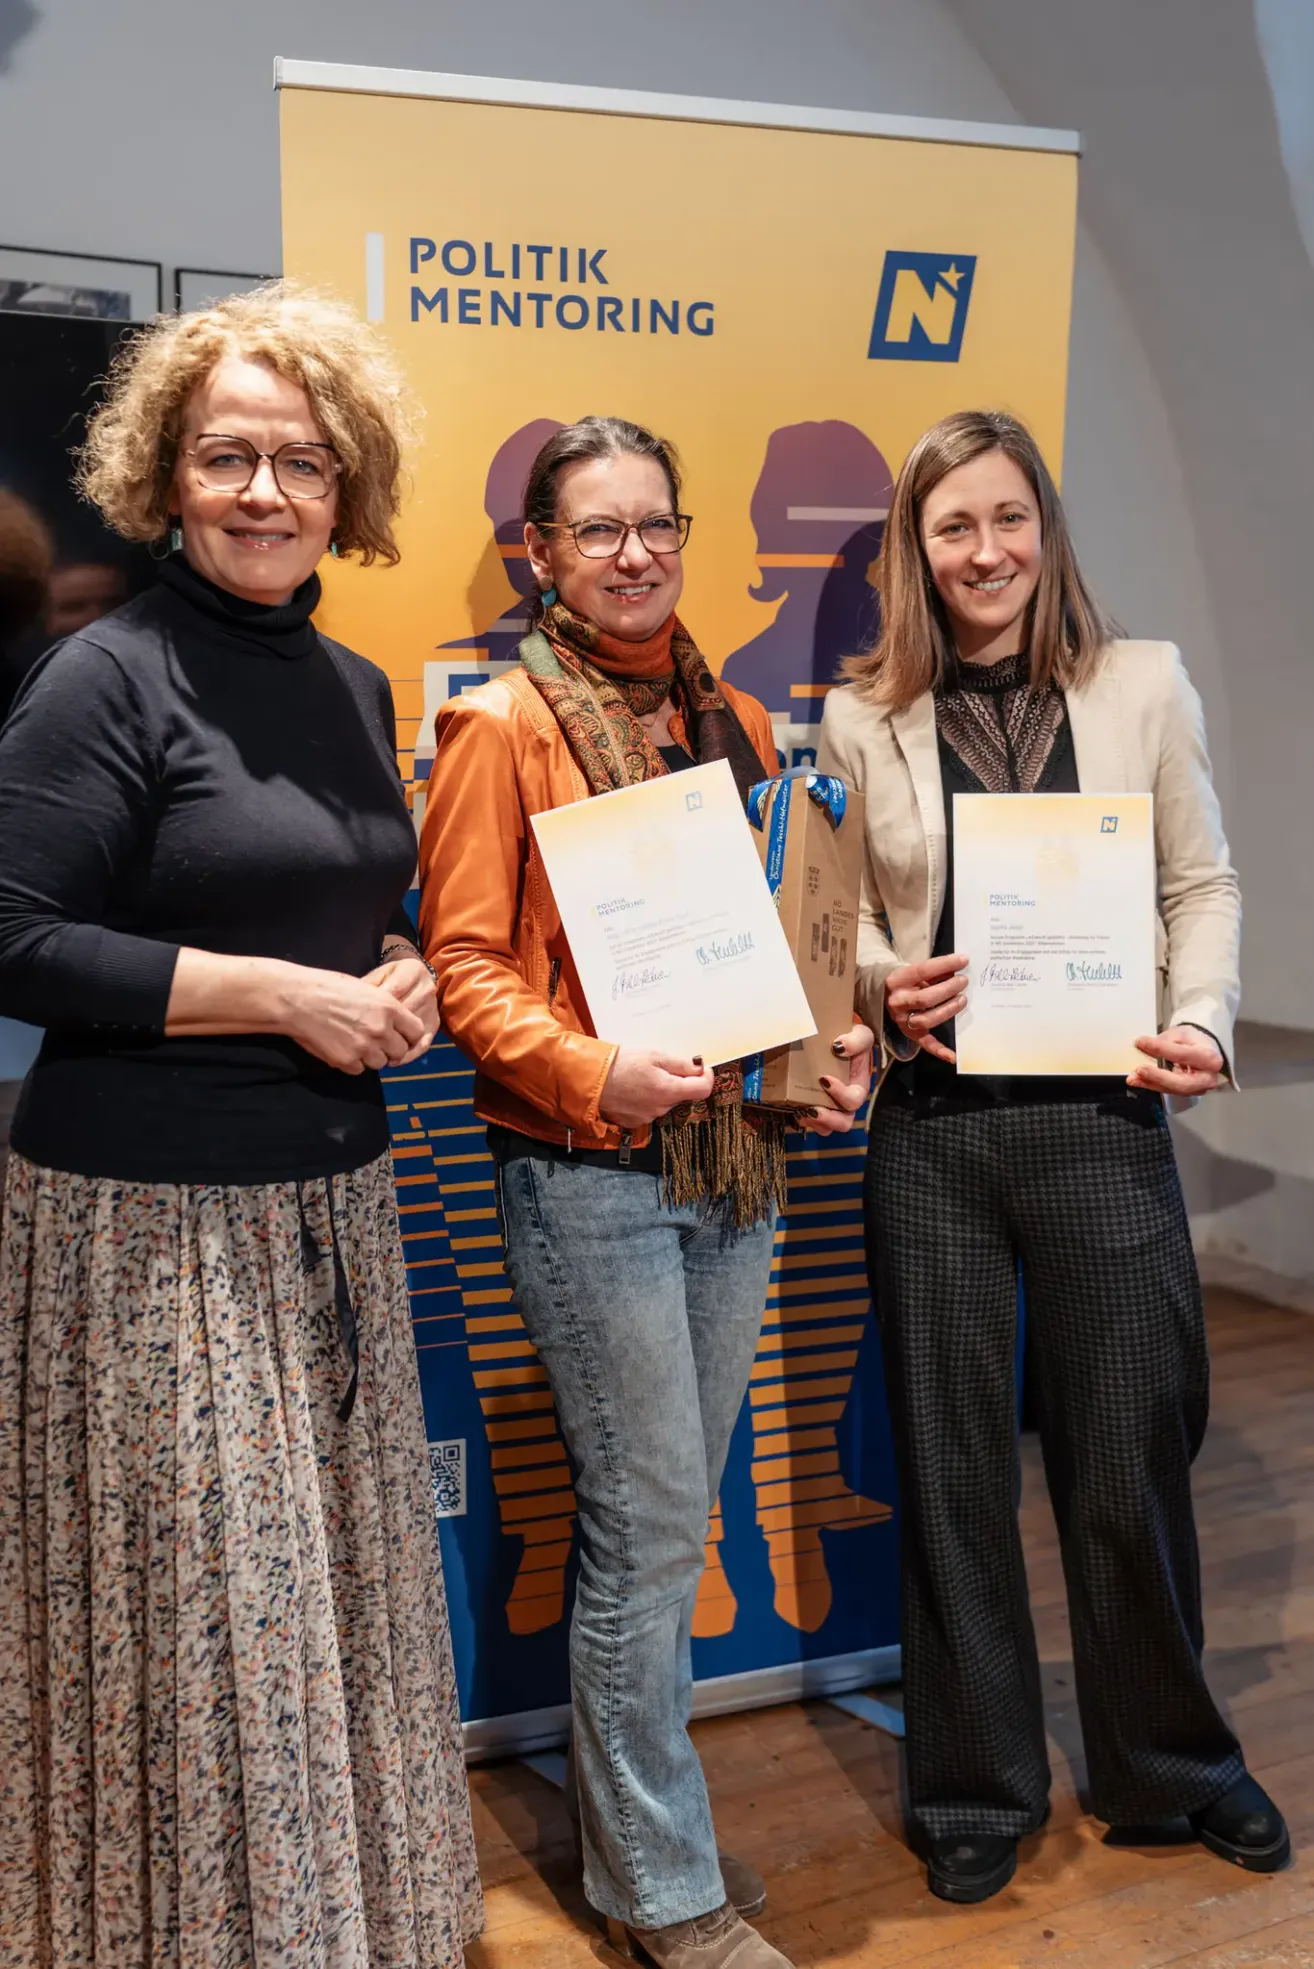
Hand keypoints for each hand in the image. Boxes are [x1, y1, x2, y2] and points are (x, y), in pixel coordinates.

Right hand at [278, 965, 426, 1074]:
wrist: (297, 1000)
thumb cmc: (328, 988)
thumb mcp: (367, 990)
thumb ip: (386, 1009)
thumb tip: (396, 1025)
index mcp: (389, 1007)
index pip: (417, 1032)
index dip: (408, 1035)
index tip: (399, 1036)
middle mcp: (381, 1029)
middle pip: (400, 1052)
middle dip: (390, 1049)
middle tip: (375, 1042)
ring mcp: (364, 1047)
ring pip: (380, 1063)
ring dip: (371, 1057)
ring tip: (355, 1043)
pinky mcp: (346, 1061)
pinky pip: (359, 1070)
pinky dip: (352, 1063)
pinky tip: (340, 1048)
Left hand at [365, 957, 438, 1064]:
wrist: (411, 977)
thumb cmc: (388, 978)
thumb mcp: (377, 975)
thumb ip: (366, 988)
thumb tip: (349, 1006)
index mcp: (412, 970)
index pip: (392, 993)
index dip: (373, 1009)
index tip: (355, 1020)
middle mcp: (426, 988)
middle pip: (403, 1014)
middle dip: (381, 1028)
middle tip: (361, 1040)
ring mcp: (432, 1007)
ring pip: (412, 1032)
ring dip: (392, 1044)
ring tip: (372, 1053)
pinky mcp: (434, 1024)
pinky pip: (423, 1044)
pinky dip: (407, 1056)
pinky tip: (392, 1061)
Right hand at [600, 1048, 715, 1128]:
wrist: (590, 1079)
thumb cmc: (621, 1063)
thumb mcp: (654, 1054)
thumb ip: (681, 1064)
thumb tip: (701, 1069)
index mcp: (669, 1090)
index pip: (704, 1090)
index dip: (706, 1077)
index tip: (701, 1068)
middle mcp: (661, 1108)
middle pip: (682, 1095)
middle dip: (678, 1082)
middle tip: (661, 1066)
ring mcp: (648, 1117)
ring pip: (665, 1102)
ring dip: (661, 1091)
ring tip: (642, 1077)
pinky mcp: (634, 1122)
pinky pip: (649, 1110)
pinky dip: (646, 1100)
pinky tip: (633, 1089)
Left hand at [803, 1023, 875, 1133]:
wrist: (837, 1038)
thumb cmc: (852, 1040)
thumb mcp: (860, 1034)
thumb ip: (857, 1040)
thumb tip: (839, 1046)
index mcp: (858, 1087)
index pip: (854, 1100)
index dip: (841, 1095)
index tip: (824, 1079)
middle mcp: (845, 1102)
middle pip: (843, 1123)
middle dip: (827, 1120)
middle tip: (812, 1110)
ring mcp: (829, 1106)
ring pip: (825, 1127)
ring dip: (812, 1123)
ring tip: (799, 1113)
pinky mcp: (813, 1104)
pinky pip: (808, 1120)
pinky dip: (800, 1118)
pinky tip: (791, 1109)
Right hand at [885, 952, 968, 1064]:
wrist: (882, 995)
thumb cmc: (905, 981)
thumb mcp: (914, 971)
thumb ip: (934, 970)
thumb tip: (959, 966)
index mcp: (897, 980)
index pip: (923, 971)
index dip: (945, 964)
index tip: (964, 960)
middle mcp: (897, 1001)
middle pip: (926, 998)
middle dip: (948, 989)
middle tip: (964, 982)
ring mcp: (902, 1019)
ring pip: (927, 1019)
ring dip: (948, 1010)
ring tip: (963, 1000)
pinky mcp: (909, 1033)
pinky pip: (925, 1043)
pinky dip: (940, 1050)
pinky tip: (954, 1056)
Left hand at [1127, 1025, 1225, 1095]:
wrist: (1204, 1050)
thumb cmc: (1194, 1041)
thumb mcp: (1180, 1034)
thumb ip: (1163, 1041)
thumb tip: (1142, 1045)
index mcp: (1210, 1058)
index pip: (1183, 1055)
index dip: (1161, 1049)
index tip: (1142, 1043)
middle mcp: (1207, 1078)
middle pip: (1183, 1083)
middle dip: (1159, 1077)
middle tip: (1140, 1069)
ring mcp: (1198, 1089)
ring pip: (1173, 1090)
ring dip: (1151, 1083)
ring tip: (1133, 1076)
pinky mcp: (1187, 1093)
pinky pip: (1168, 1091)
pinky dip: (1151, 1085)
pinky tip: (1137, 1080)